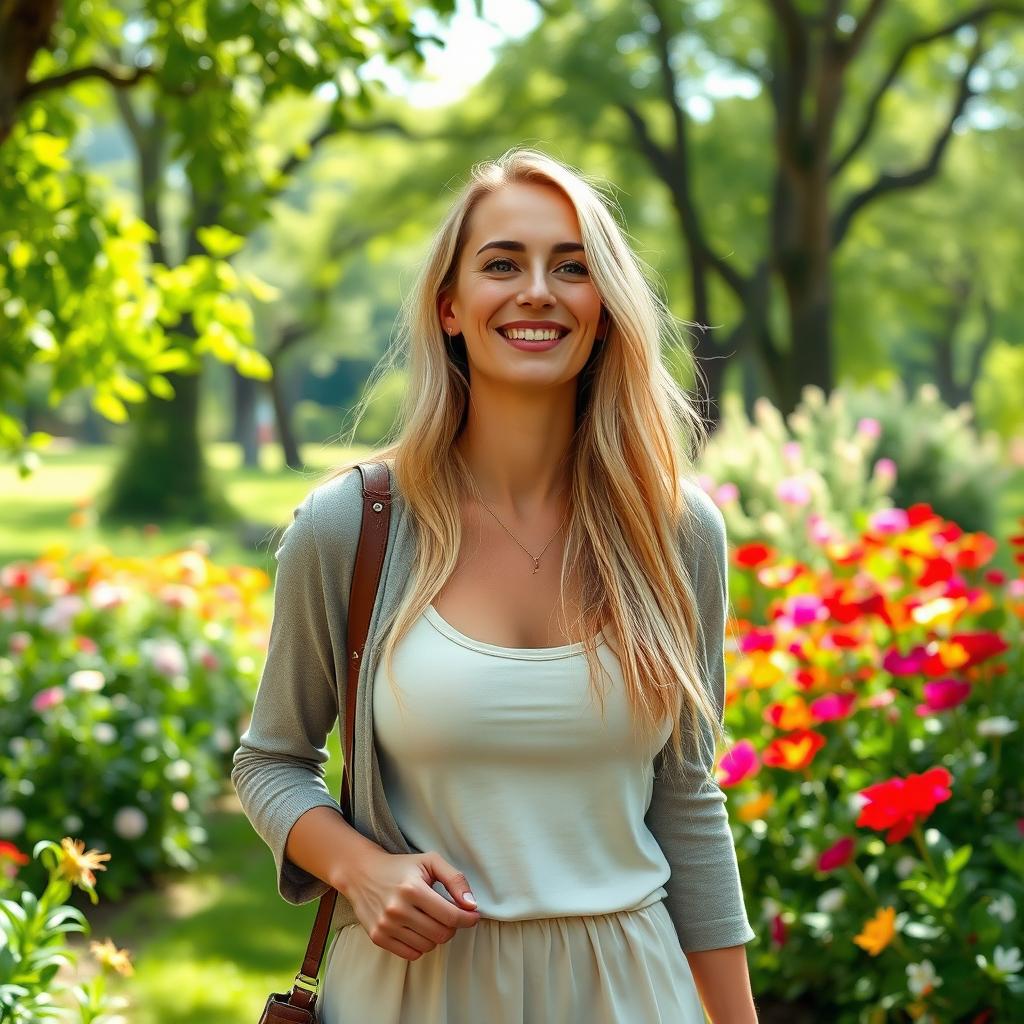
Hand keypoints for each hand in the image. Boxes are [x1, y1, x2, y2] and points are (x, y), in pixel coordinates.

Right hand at [341, 848, 480, 960]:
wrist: (362, 872)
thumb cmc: (401, 867)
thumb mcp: (430, 862)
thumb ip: (455, 879)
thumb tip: (471, 905)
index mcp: (412, 889)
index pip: (450, 916)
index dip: (468, 918)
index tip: (473, 916)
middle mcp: (397, 909)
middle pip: (441, 934)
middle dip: (452, 926)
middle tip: (449, 914)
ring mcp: (386, 926)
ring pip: (428, 946)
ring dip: (436, 936)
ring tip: (430, 918)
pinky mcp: (377, 937)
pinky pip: (411, 954)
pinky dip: (420, 945)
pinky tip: (417, 928)